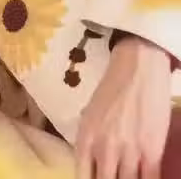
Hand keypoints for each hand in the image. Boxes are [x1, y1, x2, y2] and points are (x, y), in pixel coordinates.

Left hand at [76, 35, 171, 178]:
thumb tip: (91, 163)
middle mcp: (104, 149)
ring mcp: (128, 152)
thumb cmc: (112, 87)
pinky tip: (146, 178)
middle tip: (115, 178)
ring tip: (129, 177)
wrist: (137, 67)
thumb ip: (90, 140)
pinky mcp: (151, 152)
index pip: (83, 177)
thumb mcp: (90, 114)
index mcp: (85, 138)